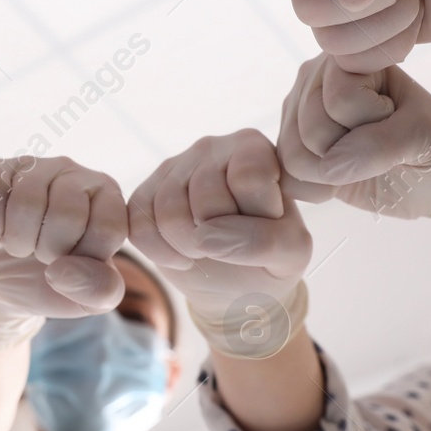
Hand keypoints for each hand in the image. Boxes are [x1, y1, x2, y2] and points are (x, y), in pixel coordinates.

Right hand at [0, 156, 128, 353]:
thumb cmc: (51, 283)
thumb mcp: (89, 299)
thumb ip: (101, 289)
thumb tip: (64, 270)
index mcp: (109, 199)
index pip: (108, 228)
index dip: (84, 258)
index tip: (72, 261)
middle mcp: (75, 174)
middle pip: (67, 214)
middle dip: (48, 251)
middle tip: (41, 254)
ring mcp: (34, 167)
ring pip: (27, 204)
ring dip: (18, 242)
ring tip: (19, 244)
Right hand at [128, 130, 312, 358]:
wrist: (237, 283)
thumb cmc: (270, 258)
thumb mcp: (292, 253)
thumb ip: (268, 240)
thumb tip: (205, 234)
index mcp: (255, 148)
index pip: (248, 177)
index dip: (254, 217)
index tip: (265, 227)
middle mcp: (212, 147)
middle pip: (206, 196)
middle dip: (220, 236)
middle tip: (231, 247)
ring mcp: (173, 168)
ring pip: (168, 209)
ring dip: (189, 247)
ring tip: (208, 252)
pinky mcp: (144, 193)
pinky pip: (138, 223)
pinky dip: (159, 252)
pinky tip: (181, 257)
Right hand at [276, 56, 430, 247]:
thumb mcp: (422, 136)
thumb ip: (379, 145)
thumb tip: (328, 167)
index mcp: (346, 59)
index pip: (340, 102)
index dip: (373, 122)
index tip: (396, 118)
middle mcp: (313, 82)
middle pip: (310, 132)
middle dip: (349, 152)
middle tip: (379, 147)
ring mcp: (297, 117)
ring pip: (294, 157)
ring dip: (334, 175)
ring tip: (362, 163)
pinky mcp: (292, 150)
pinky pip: (287, 180)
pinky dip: (318, 191)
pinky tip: (343, 181)